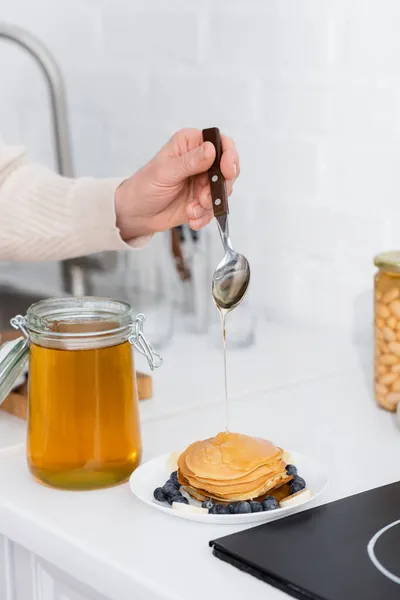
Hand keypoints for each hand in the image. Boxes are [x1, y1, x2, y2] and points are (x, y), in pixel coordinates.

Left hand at [114, 128, 238, 239]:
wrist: (137, 213)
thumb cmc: (144, 186)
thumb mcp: (166, 172)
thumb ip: (190, 162)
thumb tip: (212, 150)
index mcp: (191, 144)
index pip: (221, 142)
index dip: (229, 155)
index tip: (227, 171)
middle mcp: (201, 161)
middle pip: (228, 169)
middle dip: (219, 187)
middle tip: (204, 198)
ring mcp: (204, 181)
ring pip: (223, 191)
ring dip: (210, 204)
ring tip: (192, 210)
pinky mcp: (203, 200)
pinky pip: (215, 208)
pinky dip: (205, 216)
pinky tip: (191, 217)